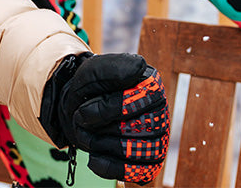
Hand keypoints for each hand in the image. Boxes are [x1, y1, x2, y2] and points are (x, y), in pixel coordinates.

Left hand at [39, 52, 169, 184]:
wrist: (82, 106)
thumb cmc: (92, 87)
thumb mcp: (93, 70)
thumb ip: (113, 67)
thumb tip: (139, 66)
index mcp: (150, 84)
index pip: (128, 105)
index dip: (100, 110)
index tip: (84, 107)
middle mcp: (160, 112)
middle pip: (128, 130)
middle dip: (95, 128)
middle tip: (80, 119)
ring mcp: (158, 139)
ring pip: (128, 151)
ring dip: (97, 144)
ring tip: (86, 133)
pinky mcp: (151, 163)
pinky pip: (135, 173)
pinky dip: (107, 166)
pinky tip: (94, 156)